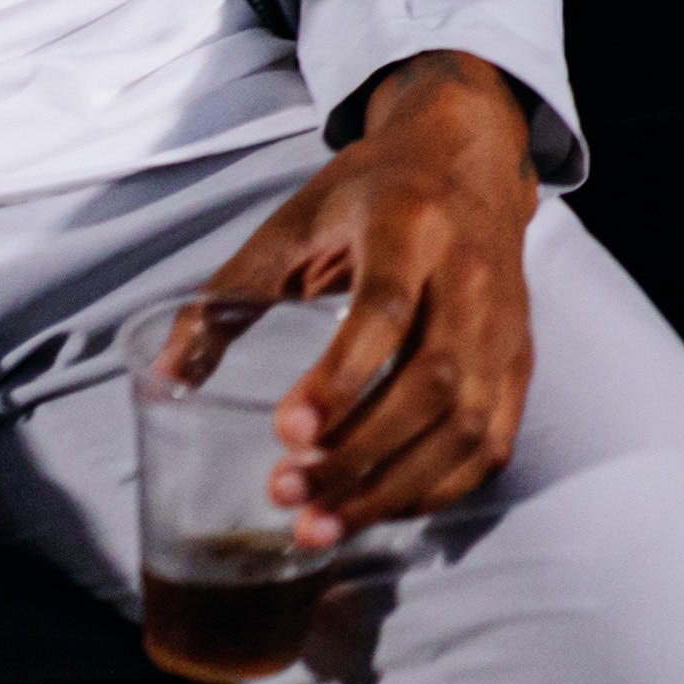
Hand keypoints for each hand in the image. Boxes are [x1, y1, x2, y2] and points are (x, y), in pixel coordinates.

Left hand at [194, 52, 544, 546]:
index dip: (339, 378)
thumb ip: (228, 295)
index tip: (285, 432)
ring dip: (393, 488)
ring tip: (320, 523)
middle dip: (359, 452)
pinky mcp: (519, 360)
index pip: (386, 309)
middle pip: (432, 382)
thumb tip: (164, 376)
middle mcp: (470, 277)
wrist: (470, 160)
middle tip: (286, 492)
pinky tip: (379, 508)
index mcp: (409, 227)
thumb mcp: (293, 223)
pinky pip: (490, 443)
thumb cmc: (372, 193)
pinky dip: (437, 490)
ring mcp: (505, 324)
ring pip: (467, 425)